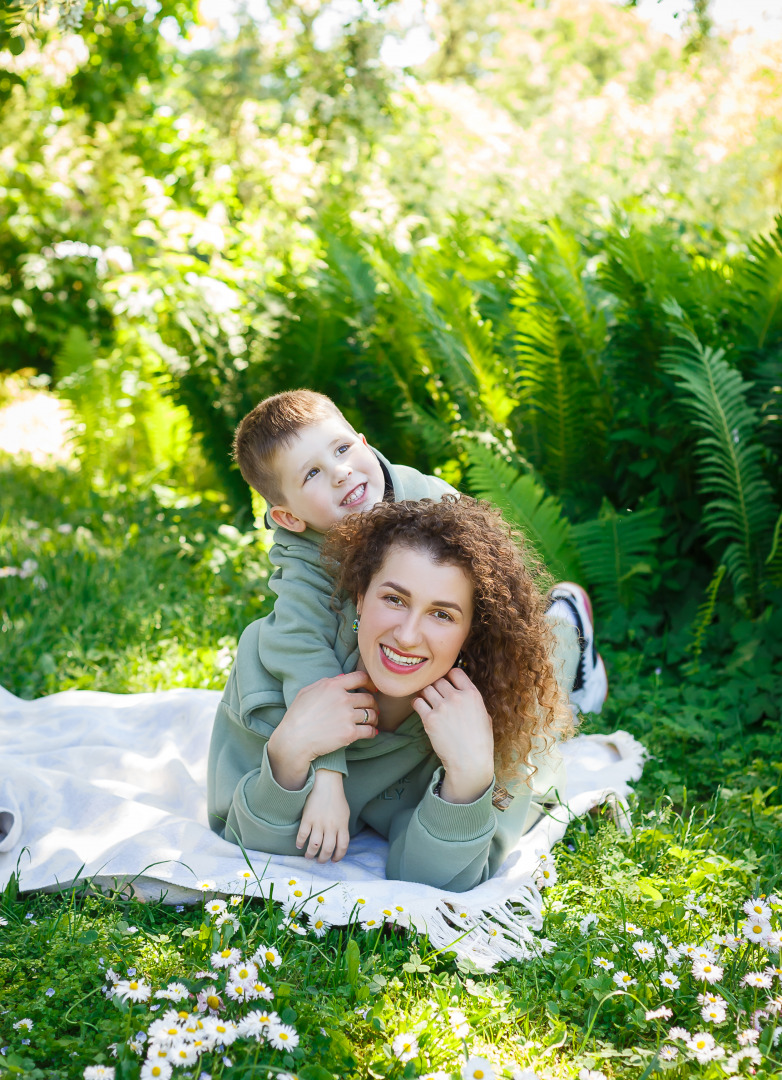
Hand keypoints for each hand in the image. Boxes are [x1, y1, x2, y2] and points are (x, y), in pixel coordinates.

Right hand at [268, 670, 377, 790]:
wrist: (294, 740)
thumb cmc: (297, 716)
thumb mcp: (306, 692)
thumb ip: (324, 683)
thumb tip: (342, 678)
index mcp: (333, 686)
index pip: (360, 677)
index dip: (370, 683)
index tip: (373, 689)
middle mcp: (343, 699)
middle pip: (368, 698)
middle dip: (373, 704)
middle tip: (373, 709)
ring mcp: (347, 716)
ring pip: (371, 714)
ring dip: (374, 718)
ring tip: (373, 722)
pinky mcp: (350, 733)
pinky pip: (369, 730)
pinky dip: (372, 732)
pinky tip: (371, 733)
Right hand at [296, 770, 350, 861]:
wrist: (326, 783)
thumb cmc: (336, 799)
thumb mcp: (345, 814)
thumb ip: (342, 828)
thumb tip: (338, 842)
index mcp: (342, 825)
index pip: (342, 846)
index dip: (338, 856)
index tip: (334, 860)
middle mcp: (331, 826)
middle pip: (328, 849)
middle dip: (323, 859)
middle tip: (319, 861)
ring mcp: (319, 823)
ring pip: (315, 845)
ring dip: (311, 854)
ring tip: (309, 856)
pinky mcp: (307, 818)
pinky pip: (302, 835)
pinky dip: (300, 842)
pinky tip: (299, 845)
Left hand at [412, 667, 494, 803]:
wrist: (470, 761)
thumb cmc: (480, 741)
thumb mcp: (484, 715)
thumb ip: (471, 700)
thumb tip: (461, 692)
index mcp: (472, 694)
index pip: (455, 672)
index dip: (449, 677)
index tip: (447, 685)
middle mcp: (457, 698)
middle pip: (438, 680)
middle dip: (436, 687)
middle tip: (436, 697)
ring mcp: (442, 707)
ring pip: (426, 689)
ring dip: (426, 694)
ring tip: (428, 702)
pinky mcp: (430, 719)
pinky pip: (417, 702)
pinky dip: (417, 704)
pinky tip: (421, 709)